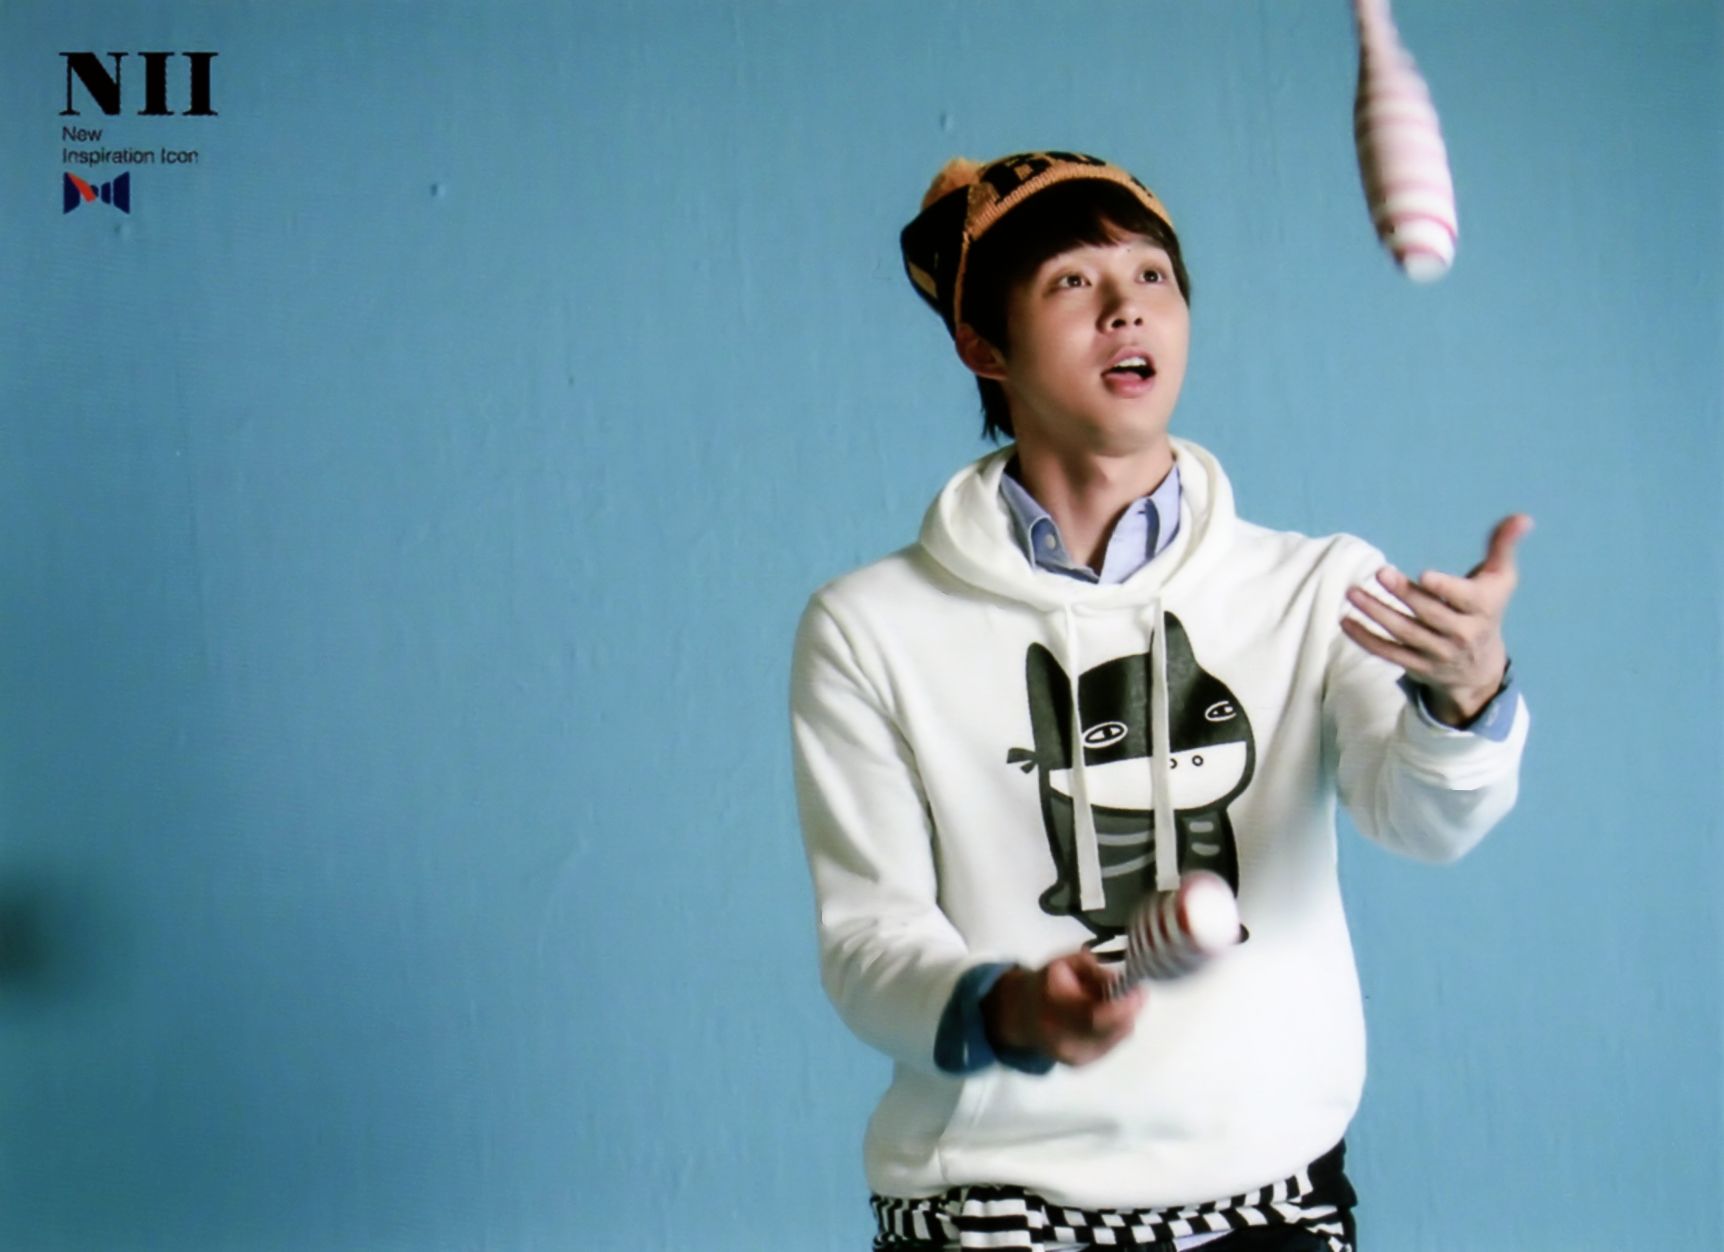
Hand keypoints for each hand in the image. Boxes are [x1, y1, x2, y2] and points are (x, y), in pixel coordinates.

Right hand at [982, 950, 1145, 1065]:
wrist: (1021, 1016)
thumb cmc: (1046, 983)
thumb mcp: (1064, 963)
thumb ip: (1092, 967)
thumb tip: (1122, 980)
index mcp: (1051, 1008)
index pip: (1094, 1017)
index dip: (1123, 1006)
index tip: (1140, 989)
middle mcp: (1061, 1040)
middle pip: (1112, 1030)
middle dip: (1130, 1010)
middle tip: (1137, 992)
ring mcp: (1073, 1057)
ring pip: (1117, 1038)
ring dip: (1124, 1018)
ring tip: (1112, 1002)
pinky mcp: (1081, 1065)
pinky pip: (1112, 1045)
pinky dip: (1116, 1029)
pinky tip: (1105, 1018)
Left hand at [1341, 514, 1531, 727]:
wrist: (1480, 668)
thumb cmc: (1486, 609)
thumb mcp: (1500, 579)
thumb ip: (1503, 546)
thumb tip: (1522, 516)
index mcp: (1483, 609)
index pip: (1465, 599)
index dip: (1444, 588)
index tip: (1424, 575)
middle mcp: (1462, 634)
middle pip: (1429, 614)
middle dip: (1404, 594)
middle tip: (1379, 573)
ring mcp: (1437, 652)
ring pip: (1404, 633)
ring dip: (1376, 613)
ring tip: (1352, 593)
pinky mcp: (1417, 666)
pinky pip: (1387, 653)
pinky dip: (1365, 638)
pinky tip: (1346, 620)